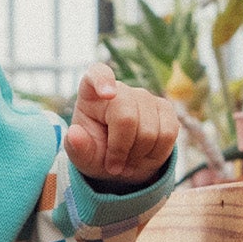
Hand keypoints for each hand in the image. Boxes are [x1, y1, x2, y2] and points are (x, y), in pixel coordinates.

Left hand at [65, 64, 177, 187]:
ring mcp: (145, 97)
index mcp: (91, 94)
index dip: (103, 80)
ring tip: (126, 163)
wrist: (121, 162)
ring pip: (150, 131)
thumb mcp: (82, 156)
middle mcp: (120, 90)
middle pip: (127, 118)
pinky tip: (143, 157)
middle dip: (121, 150)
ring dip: (137, 156)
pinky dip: (156, 154)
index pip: (97, 74)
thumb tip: (74, 134)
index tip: (107, 94)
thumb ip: (76, 147)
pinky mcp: (165, 109)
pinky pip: (168, 134)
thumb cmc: (96, 153)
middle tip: (114, 168)